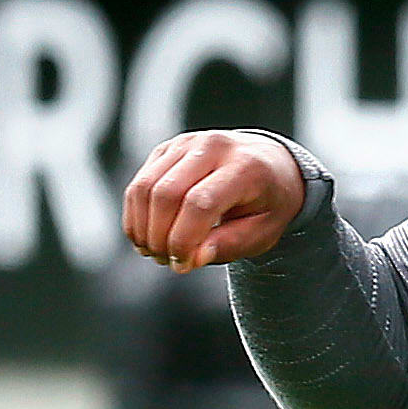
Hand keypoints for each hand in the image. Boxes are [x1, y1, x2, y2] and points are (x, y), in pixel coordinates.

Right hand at [122, 130, 306, 272]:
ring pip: (145, 187)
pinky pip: (139, 183)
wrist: (270, 164)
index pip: (200, 203)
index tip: (182, 265)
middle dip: (159, 236)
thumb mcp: (263, 231)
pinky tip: (148, 236)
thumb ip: (228, 245)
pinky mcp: (167, 149)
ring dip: (142, 227)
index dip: (183, 240)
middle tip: (167, 261)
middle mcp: (213, 146)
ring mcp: (186, 144)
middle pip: (166, 193)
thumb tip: (190, 259)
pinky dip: (137, 215)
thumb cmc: (268, 203)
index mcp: (245, 166)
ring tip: (155, 253)